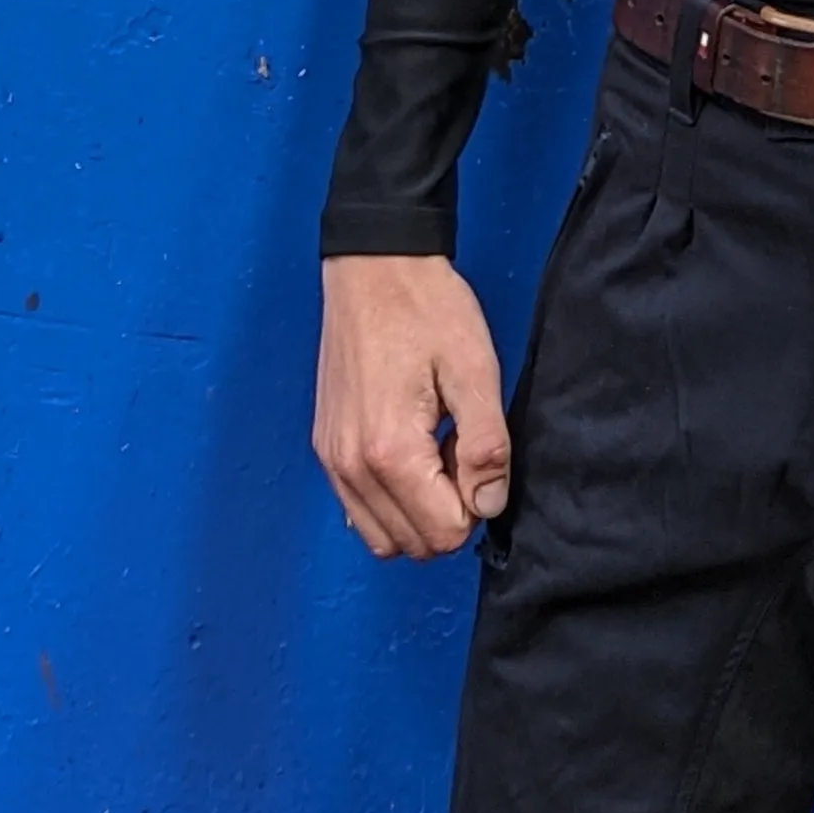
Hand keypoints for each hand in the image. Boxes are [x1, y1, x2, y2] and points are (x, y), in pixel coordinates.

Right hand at [314, 254, 510, 557]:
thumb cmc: (427, 309)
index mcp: (390, 452)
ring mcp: (332, 461)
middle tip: (458, 448)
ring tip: (435, 450)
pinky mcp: (325, 449)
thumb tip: (488, 505)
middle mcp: (351, 468)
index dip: (475, 502)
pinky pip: (359, 511)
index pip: (443, 533)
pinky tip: (409, 452)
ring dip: (418, 513)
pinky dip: (390, 503)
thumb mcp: (475, 370)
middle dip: (448, 513)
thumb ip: (486, 446)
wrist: (373, 267)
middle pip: (413, 545)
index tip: (474, 450)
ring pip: (382, 538)